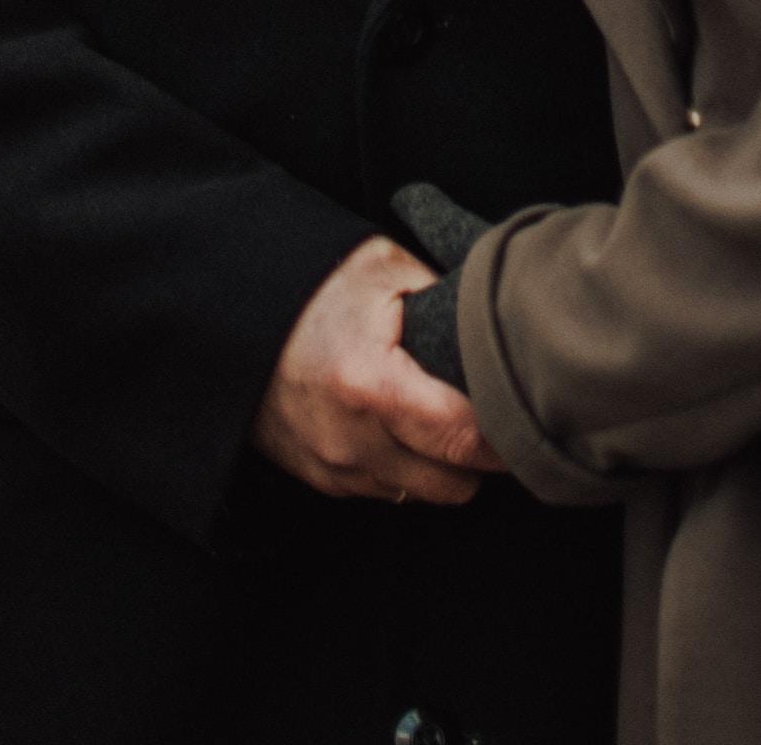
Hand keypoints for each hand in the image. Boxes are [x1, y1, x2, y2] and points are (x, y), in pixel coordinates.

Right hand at [253, 234, 502, 502]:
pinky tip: (406, 426)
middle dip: (482, 454)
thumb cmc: (311, 286)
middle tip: (494, 412)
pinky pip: (387, 491)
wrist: (232, 316)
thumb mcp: (382, 267)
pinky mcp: (320, 481)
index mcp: (372, 386)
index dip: (507, 428)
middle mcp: (352, 442)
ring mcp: (333, 469)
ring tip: (446, 415)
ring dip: (443, 465)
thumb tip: (496, 321)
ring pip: (423, 493)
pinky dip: (406, 467)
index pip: (465, 438)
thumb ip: (442, 296)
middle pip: (454, 482)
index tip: (528, 409)